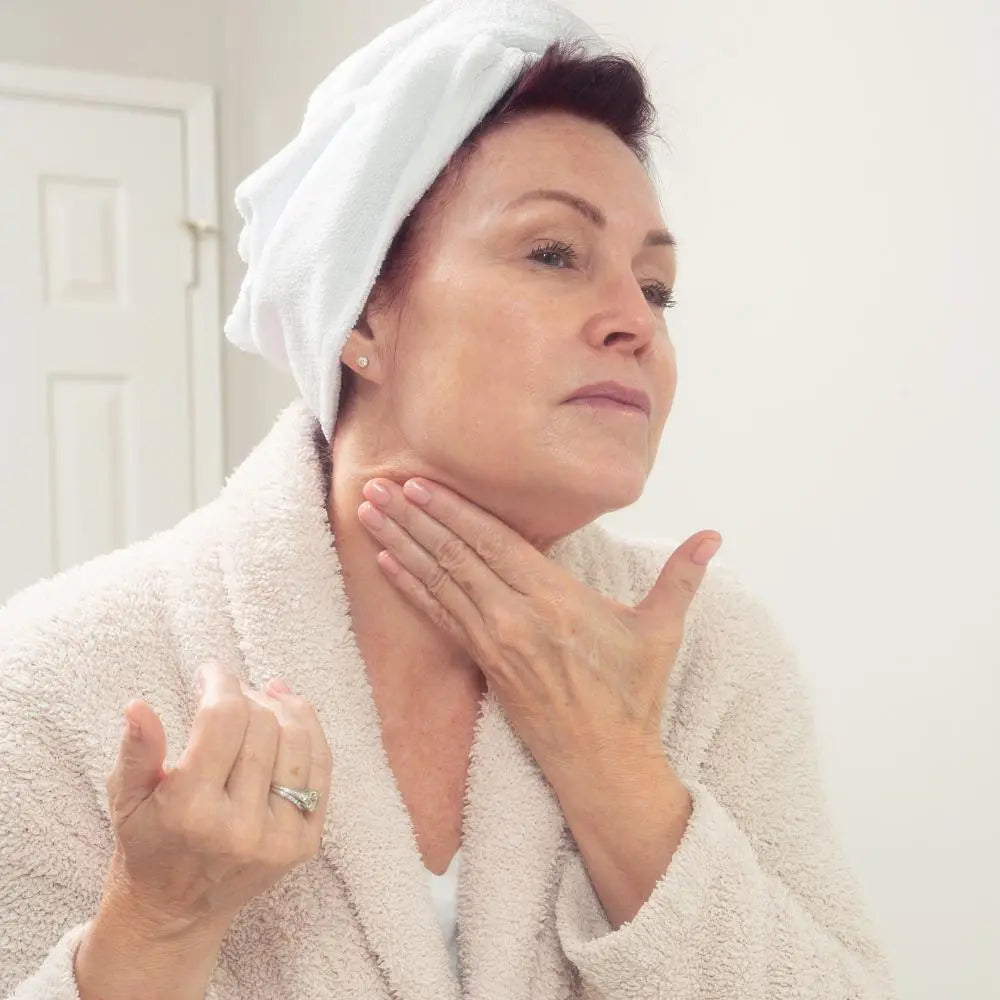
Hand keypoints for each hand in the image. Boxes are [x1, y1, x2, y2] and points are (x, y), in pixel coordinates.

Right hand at [100, 660, 332, 939]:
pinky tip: (292, 712)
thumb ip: (136, 751)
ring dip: (283, 707)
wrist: (176, 912)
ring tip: (263, 697)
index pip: (222, 720)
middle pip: (262, 725)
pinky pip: (322, 769)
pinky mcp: (305, 843)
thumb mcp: (126, 799)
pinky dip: (310, 732)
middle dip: (247, 695)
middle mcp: (239, 826)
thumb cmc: (149, 845)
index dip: (221, 683)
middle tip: (232, 692)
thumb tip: (137, 706)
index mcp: (190, 810)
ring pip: (298, 741)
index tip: (212, 671)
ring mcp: (279, 837)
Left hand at [357, 477, 720, 775]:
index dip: (455, 511)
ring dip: (401, 544)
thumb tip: (716, 536)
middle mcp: (517, 617)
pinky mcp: (483, 664)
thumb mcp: (661, 632)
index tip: (423, 482)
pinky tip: (385, 564)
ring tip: (369, 512)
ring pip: (439, 582)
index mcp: (557, 600)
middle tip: (379, 483)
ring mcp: (495, 643)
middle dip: (416, 516)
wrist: (602, 764)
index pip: (495, 543)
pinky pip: (439, 617)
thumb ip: (681, 577)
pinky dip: (409, 587)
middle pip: (457, 555)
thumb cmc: (632, 696)